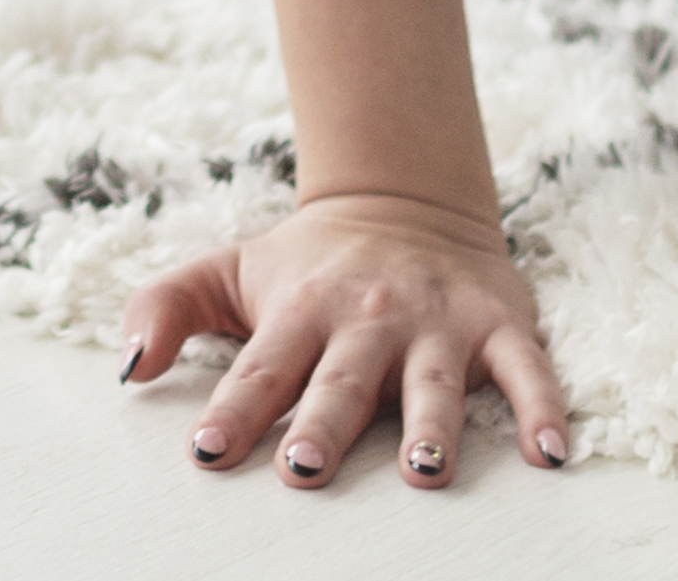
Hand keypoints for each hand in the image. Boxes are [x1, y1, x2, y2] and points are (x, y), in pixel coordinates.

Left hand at [118, 192, 569, 490]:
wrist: (405, 202)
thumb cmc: (307, 265)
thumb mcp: (228, 272)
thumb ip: (165, 308)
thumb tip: (126, 369)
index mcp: (299, 312)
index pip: (260, 370)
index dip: (233, 411)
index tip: (208, 453)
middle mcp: (367, 319)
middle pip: (341, 381)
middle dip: (323, 426)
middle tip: (305, 471)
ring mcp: (436, 324)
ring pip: (432, 382)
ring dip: (429, 428)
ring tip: (423, 474)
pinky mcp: (498, 326)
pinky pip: (527, 371)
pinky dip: (543, 409)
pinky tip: (551, 455)